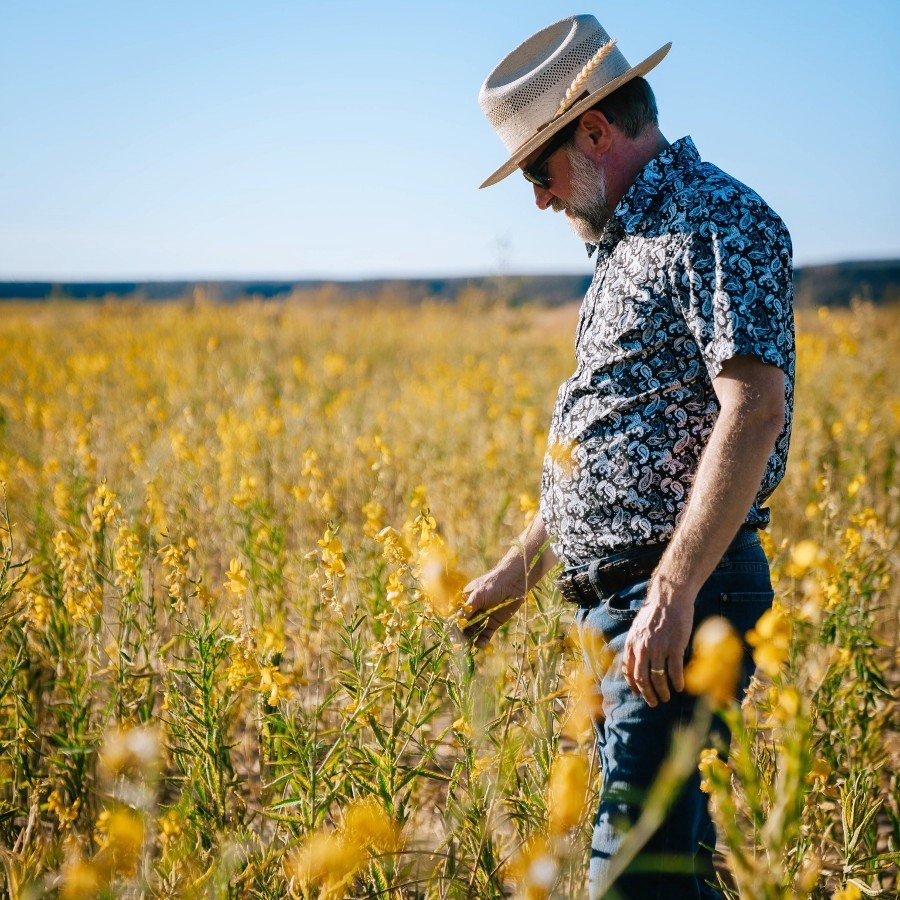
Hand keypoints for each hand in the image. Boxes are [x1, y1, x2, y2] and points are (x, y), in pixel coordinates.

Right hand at [458, 565, 525, 648]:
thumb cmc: (493, 585)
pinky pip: (485, 634)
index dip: (453, 625)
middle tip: (458, 645)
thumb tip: (456, 622)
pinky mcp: (493, 623)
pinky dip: (482, 641)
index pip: (456, 615)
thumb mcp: (478, 596)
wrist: (514, 583)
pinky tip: (479, 644)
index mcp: (466, 602)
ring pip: (473, 632)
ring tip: (467, 647)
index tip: (450, 634)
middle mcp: (473, 611)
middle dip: (460, 635)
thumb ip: (468, 609)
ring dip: (469, 639)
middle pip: (463, 626)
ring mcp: (483, 618)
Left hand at [621, 587, 692, 706]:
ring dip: (662, 691)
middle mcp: (643, 648)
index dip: (634, 685)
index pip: (629, 670)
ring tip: (667, 698)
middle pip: (642, 678)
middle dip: (647, 694)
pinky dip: (677, 682)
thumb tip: (635, 661)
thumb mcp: (638, 628)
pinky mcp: (675, 647)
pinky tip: (680, 687)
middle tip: (653, 703)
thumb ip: (636, 644)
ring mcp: (659, 648)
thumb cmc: (655, 613)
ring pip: (658, 678)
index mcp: (632, 643)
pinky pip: (674, 670)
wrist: (670, 599)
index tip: (639, 694)